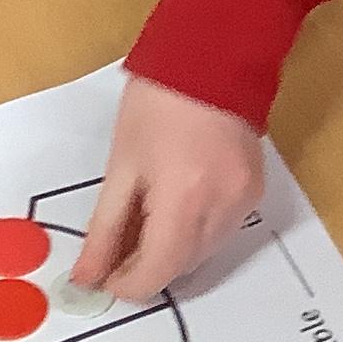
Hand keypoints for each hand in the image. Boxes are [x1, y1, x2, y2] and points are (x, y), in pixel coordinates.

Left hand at [74, 75, 264, 301]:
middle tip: (116, 253)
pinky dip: (195, 234)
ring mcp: (244, 201)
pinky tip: (175, 210)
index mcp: (183, 200)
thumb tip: (88, 274)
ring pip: (204, 255)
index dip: (126, 284)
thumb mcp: (121, 166)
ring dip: (171, 253)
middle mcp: (221, 208)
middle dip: (147, 268)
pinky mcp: (255, 192)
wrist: (213, 57)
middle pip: (182, 268)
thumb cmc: (158, 101)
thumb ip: (105, 228)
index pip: (157, 272)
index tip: (104, 277)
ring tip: (145, 224)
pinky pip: (222, 233)